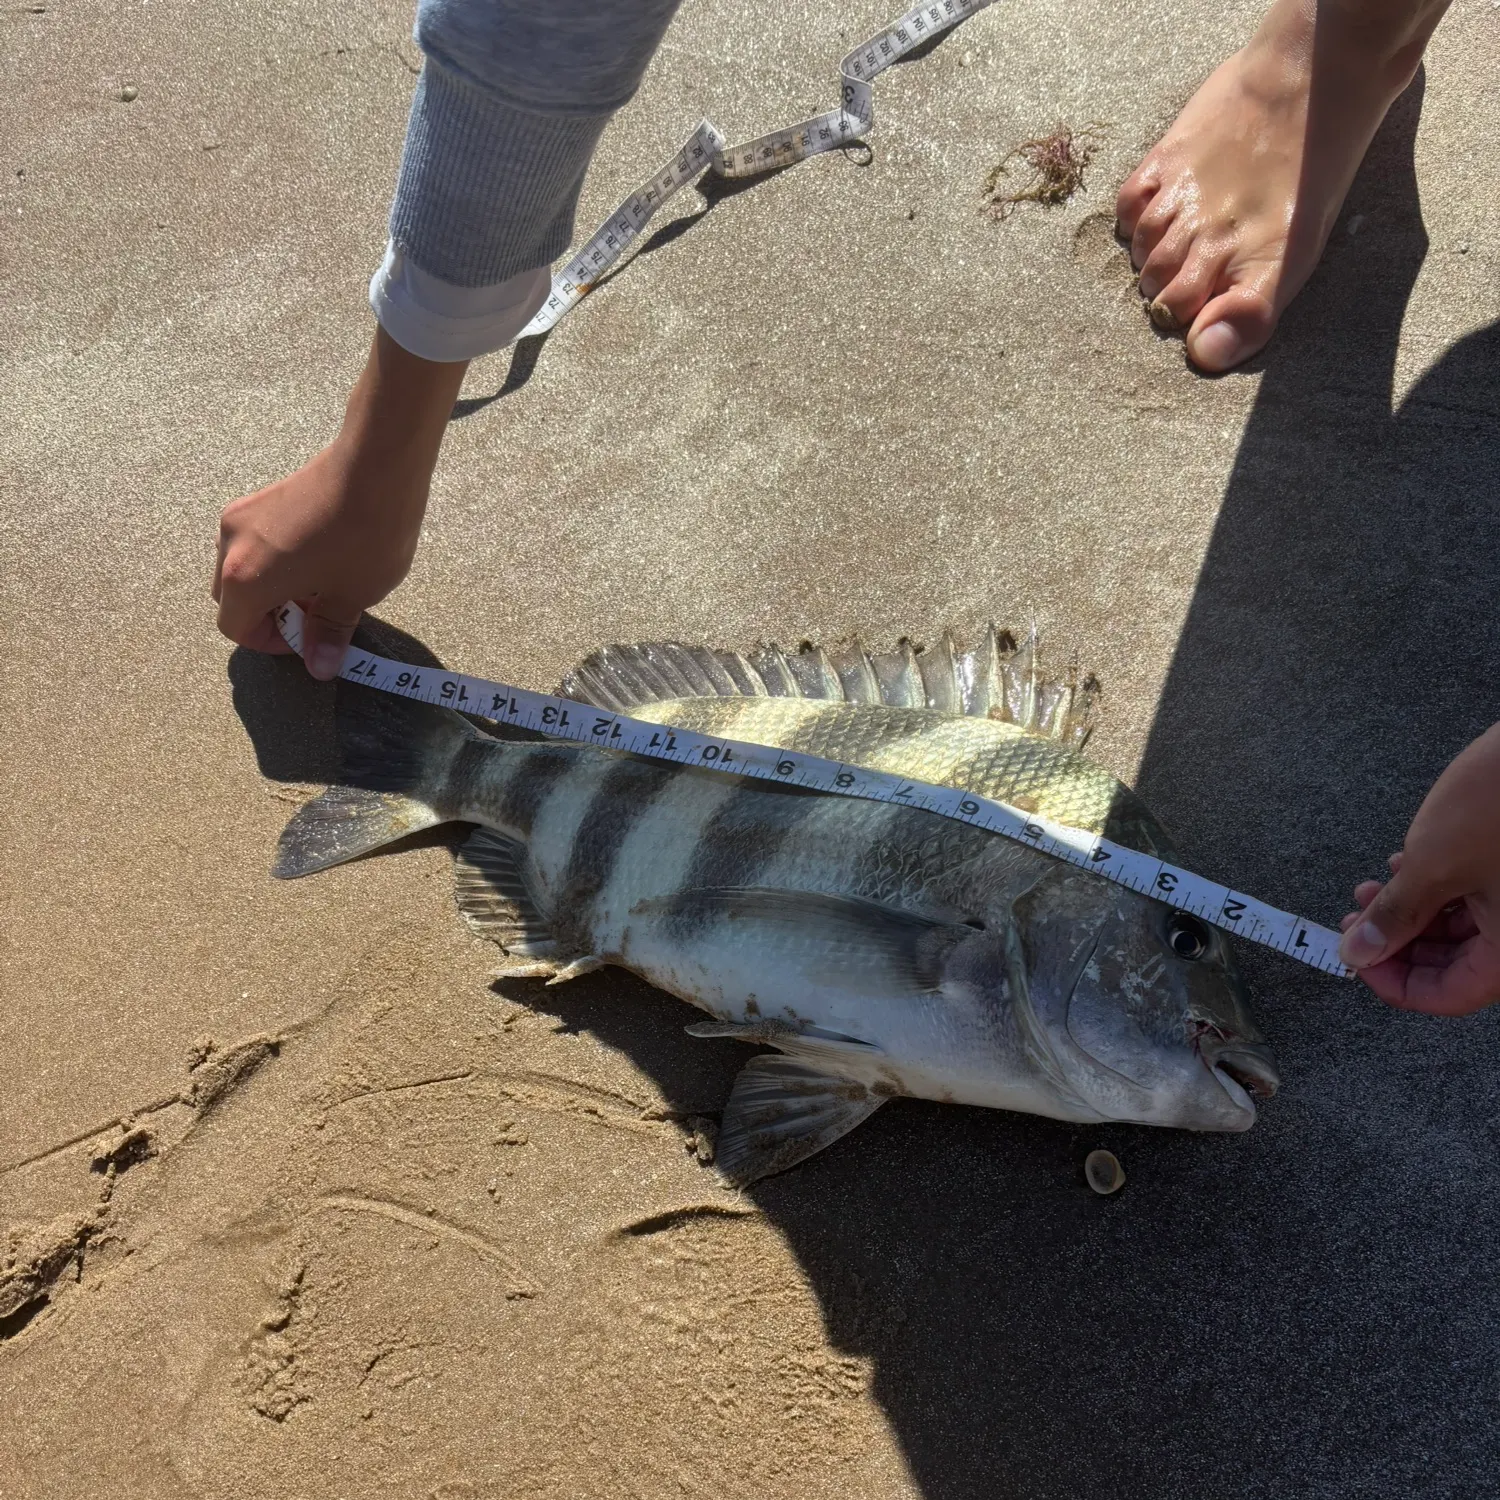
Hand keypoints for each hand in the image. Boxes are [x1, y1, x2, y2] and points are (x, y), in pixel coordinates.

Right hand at [213, 327, 468, 678]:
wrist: (378, 465)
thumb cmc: (365, 536)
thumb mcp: (351, 596)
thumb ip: (328, 633)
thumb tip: (319, 665)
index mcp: (244, 579)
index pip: (235, 628)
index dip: (270, 643)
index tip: (306, 640)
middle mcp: (230, 545)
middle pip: (231, 596)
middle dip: (267, 614)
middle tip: (314, 616)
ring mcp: (242, 515)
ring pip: (240, 567)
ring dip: (270, 586)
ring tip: (319, 585)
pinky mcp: (260, 496)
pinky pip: (254, 541)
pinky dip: (274, 559)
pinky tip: (318, 556)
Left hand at [1338, 723, 1499, 1014]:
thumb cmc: (1499, 803)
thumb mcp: (1434, 864)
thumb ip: (1396, 916)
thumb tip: (1358, 953)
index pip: (1451, 996)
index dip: (1395, 983)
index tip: (1356, 959)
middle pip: (1455, 965)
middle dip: (1398, 943)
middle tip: (1354, 920)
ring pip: (1461, 931)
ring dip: (1410, 913)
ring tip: (1370, 887)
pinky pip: (1476, 900)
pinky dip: (1436, 890)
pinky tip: (1404, 865)